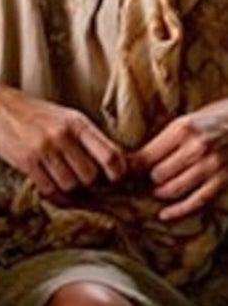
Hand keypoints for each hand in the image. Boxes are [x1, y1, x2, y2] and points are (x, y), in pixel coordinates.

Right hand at [0, 77, 126, 199]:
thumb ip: (82, 136)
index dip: (117, 173)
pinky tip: (46, 183)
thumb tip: (109, 163)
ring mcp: (44, 148)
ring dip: (66, 187)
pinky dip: (51, 192)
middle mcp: (63, 135)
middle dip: (86, 182)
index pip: (112, 156)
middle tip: (77, 177)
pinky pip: (49, 189)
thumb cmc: (24, 110)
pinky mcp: (26, 161)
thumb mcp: (59, 115)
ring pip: (71, 185)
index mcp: (76, 121)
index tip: (112, 178)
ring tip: (57, 176)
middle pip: (91, 176)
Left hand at [130, 98, 227, 221]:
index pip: (147, 155)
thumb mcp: (184, 123)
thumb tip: (131, 160)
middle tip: (140, 181)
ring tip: (154, 190)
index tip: (121, 173)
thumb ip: (163, 141)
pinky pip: (197, 201)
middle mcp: (197, 148)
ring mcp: (212, 166)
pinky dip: (178, 211)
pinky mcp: (224, 181)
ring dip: (160, 193)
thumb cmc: (210, 123)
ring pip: (173, 189)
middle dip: (147, 180)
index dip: (131, 167)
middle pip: (158, 174)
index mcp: (182, 129)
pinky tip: (164, 215)